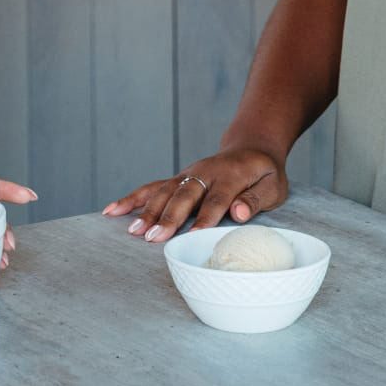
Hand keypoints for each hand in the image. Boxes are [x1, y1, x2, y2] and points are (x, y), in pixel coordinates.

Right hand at [102, 147, 287, 243]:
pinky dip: (132, 198)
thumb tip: (238, 212)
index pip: (217, 199)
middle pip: (184, 195)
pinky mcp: (178, 178)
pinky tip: (113, 210)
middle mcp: (205, 171)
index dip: (206, 218)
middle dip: (168, 217)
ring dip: (147, 210)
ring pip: (164, 191)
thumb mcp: (272, 186)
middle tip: (153, 238)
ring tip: (132, 231)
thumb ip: (255, 199)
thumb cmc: (264, 173)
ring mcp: (188, 173)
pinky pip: (153, 187)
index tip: (193, 237)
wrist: (251, 147)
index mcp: (231, 174)